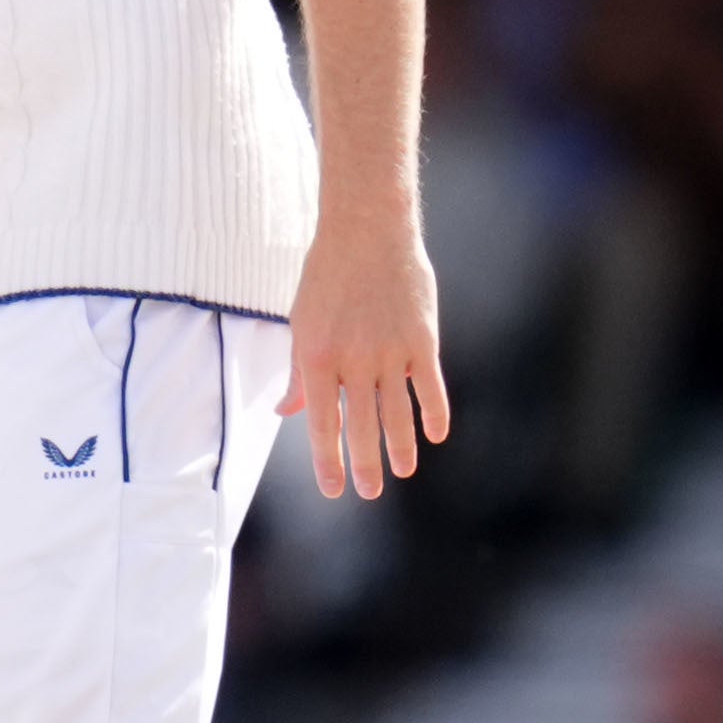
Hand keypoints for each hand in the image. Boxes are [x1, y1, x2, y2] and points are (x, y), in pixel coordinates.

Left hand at [279, 206, 453, 500]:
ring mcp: (391, 350)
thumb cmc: (327, 278)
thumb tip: (286, 411)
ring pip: (398, 413)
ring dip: (401, 447)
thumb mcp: (302, 323)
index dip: (329, 460)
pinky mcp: (422, 338)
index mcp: (317, 356)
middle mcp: (354, 359)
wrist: (367, 230)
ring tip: (403, 471)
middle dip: (366, 464)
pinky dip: (434, 413)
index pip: (322, 423)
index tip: (334, 490)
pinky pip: (431, 386)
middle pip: (362, 425)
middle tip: (370, 492)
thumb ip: (299, 372)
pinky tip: (435, 435)